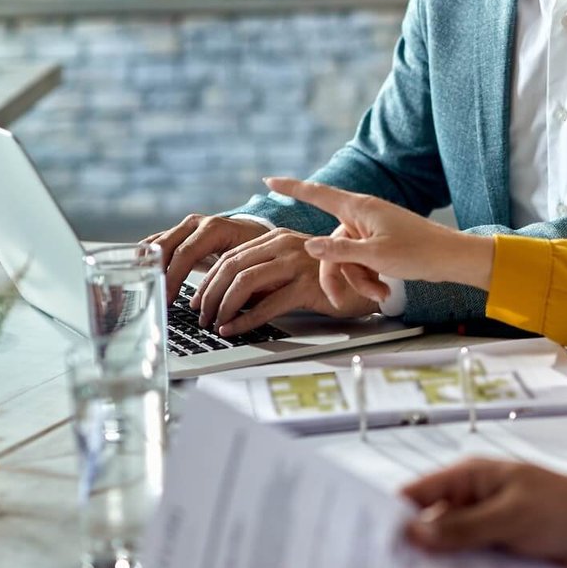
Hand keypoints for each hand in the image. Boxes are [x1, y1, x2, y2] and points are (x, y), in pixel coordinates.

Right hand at [143, 213, 268, 302]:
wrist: (255, 231)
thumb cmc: (254, 250)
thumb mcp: (250, 265)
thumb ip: (235, 283)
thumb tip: (224, 313)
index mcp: (213, 228)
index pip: (185, 253)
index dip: (174, 278)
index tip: (168, 300)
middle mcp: (196, 224)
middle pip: (165, 247)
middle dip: (157, 274)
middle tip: (154, 299)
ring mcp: (184, 227)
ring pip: (156, 244)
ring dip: (148, 267)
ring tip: (146, 291)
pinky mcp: (177, 234)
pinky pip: (156, 244)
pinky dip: (147, 259)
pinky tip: (142, 277)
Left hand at [189, 226, 378, 335]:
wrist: (368, 285)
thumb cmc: (327, 280)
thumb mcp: (290, 269)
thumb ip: (264, 275)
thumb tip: (226, 297)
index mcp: (276, 237)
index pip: (231, 256)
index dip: (208, 280)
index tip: (197, 300)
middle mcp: (285, 245)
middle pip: (232, 267)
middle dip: (210, 294)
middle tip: (201, 316)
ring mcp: (297, 264)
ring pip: (244, 283)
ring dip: (223, 306)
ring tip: (215, 324)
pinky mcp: (308, 285)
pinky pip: (267, 305)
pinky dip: (245, 320)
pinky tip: (234, 330)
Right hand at [266, 178, 495, 300]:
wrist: (451, 259)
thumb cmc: (418, 252)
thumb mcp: (374, 255)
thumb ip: (338, 252)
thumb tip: (307, 246)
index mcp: (359, 208)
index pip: (317, 194)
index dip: (292, 187)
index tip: (269, 180)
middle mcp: (362, 216)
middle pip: (330, 245)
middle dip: (336, 274)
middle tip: (338, 299)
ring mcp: (371, 231)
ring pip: (346, 259)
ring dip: (357, 280)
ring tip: (378, 293)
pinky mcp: (380, 244)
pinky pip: (361, 262)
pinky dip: (368, 278)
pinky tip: (383, 290)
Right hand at [401, 459, 566, 567]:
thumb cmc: (566, 507)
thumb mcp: (511, 516)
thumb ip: (464, 527)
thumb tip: (417, 533)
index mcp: (470, 478)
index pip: (419, 494)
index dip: (394, 516)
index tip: (374, 543)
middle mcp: (471, 502)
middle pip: (428, 526)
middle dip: (413, 549)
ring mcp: (483, 529)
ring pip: (448, 551)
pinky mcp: (496, 552)